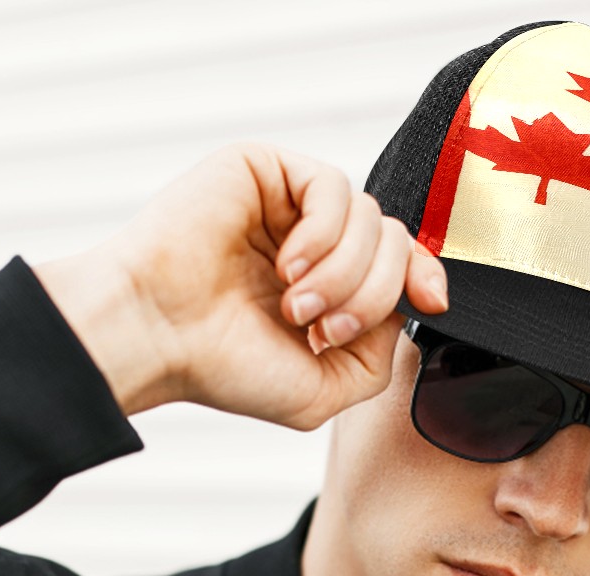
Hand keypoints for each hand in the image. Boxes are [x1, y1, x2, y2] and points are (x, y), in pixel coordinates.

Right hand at [34, 141, 448, 426]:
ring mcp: (289, 205)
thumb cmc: (226, 367)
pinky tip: (286, 266)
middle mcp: (314, 243)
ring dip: (344, 274)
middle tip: (321, 328)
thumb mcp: (325, 391)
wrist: (158, 338)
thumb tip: (402, 311)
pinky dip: (323, 236)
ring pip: (372, 219)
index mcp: (329, 287)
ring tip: (295, 305)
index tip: (431, 302)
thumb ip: (379, 357)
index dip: (426, 277)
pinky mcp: (265, 170)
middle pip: (395, 243)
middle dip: (374, 295)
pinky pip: (334, 187)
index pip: (402, 263)